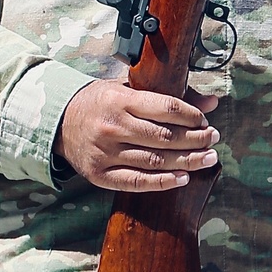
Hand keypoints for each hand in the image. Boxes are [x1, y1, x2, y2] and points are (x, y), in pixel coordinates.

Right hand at [56, 79, 218, 191]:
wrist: (59, 121)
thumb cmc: (99, 103)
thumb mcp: (128, 89)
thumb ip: (169, 96)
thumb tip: (211, 103)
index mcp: (120, 100)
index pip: (166, 108)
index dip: (191, 116)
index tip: (204, 121)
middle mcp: (113, 127)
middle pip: (164, 137)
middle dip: (195, 139)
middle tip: (213, 140)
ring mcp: (105, 153)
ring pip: (155, 160)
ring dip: (186, 161)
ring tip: (207, 159)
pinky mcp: (100, 174)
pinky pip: (137, 182)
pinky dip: (162, 182)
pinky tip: (183, 178)